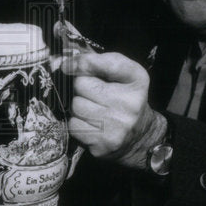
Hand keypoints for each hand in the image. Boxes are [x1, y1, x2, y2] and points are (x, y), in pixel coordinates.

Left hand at [57, 51, 166, 169]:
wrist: (140, 136)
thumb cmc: (123, 98)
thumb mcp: (120, 73)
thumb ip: (97, 61)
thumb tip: (65, 64)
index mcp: (137, 80)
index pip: (107, 64)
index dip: (83, 62)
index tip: (70, 65)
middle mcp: (130, 104)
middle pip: (82, 85)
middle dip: (81, 87)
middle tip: (92, 93)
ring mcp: (118, 127)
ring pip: (76, 106)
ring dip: (78, 106)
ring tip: (92, 109)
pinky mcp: (104, 144)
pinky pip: (74, 126)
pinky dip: (77, 123)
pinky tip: (90, 124)